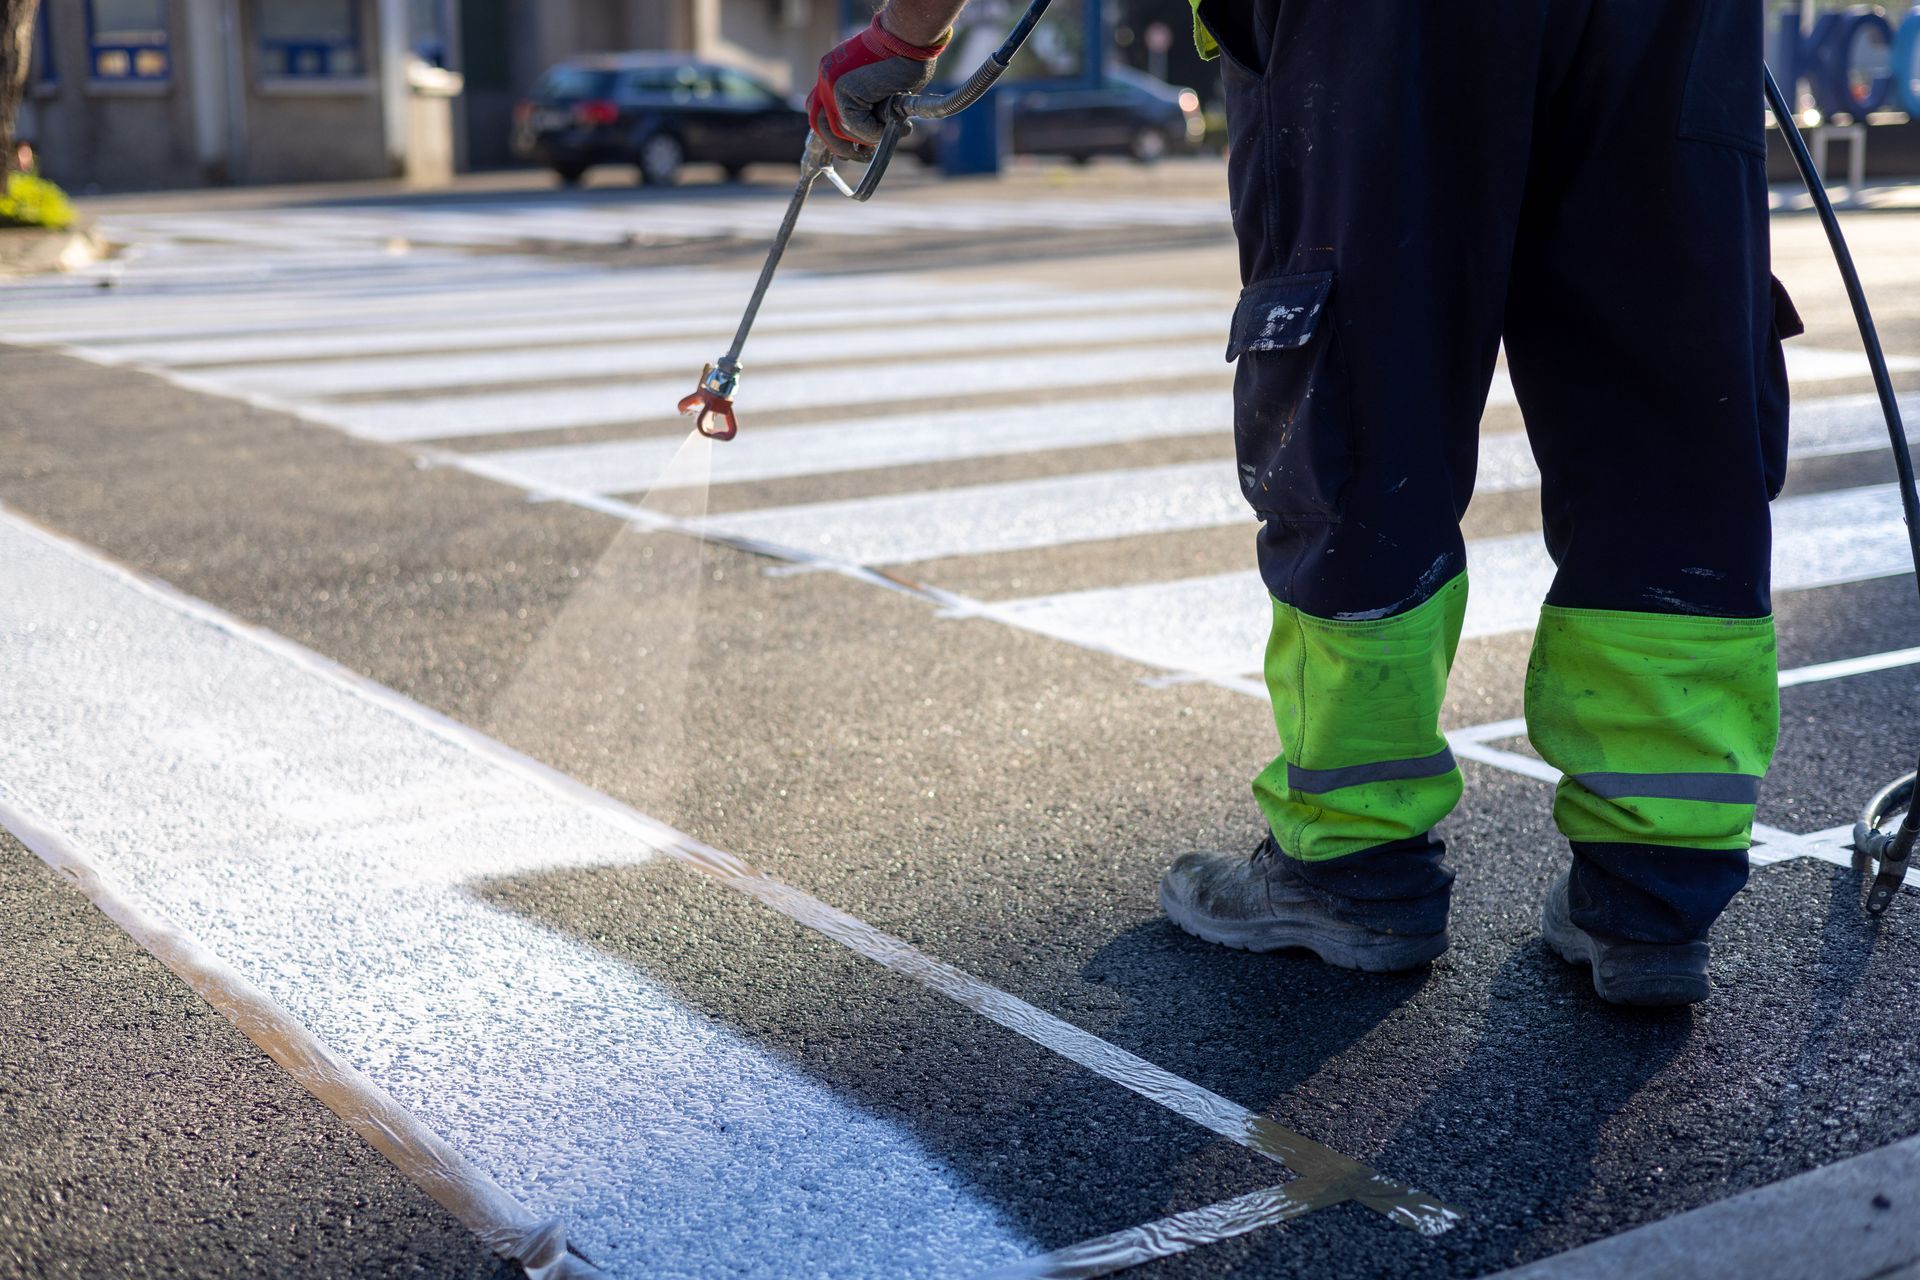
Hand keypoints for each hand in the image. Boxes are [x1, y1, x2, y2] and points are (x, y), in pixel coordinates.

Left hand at [806, 14, 948, 160]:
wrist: (909, 40)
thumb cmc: (905, 61)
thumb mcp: (881, 89)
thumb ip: (867, 108)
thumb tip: (866, 139)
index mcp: (831, 75)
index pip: (820, 113)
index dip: (833, 134)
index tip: (849, 148)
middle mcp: (825, 78)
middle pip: (820, 126)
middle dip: (841, 146)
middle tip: (863, 153)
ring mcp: (830, 83)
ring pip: (838, 130)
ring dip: (864, 137)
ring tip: (886, 128)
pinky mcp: (842, 90)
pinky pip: (854, 127)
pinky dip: (873, 131)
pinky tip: (888, 121)